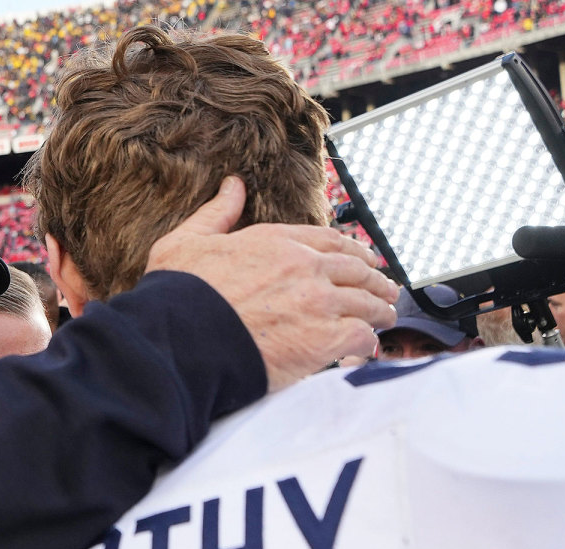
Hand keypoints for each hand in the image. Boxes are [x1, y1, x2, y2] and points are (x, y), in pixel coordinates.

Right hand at [146, 176, 397, 392]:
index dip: (351, 249)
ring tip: (385, 317)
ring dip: (380, 310)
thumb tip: (233, 186)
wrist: (183, 342)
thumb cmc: (178, 296)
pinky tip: (367, 346)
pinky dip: (367, 342)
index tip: (362, 258)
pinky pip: (361, 337)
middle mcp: (304, 267)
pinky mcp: (324, 340)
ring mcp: (319, 303)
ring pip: (366, 302)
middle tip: (385, 288)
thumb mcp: (186, 243)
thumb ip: (216, 214)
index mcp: (275, 241)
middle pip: (356, 270)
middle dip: (375, 280)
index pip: (328, 239)